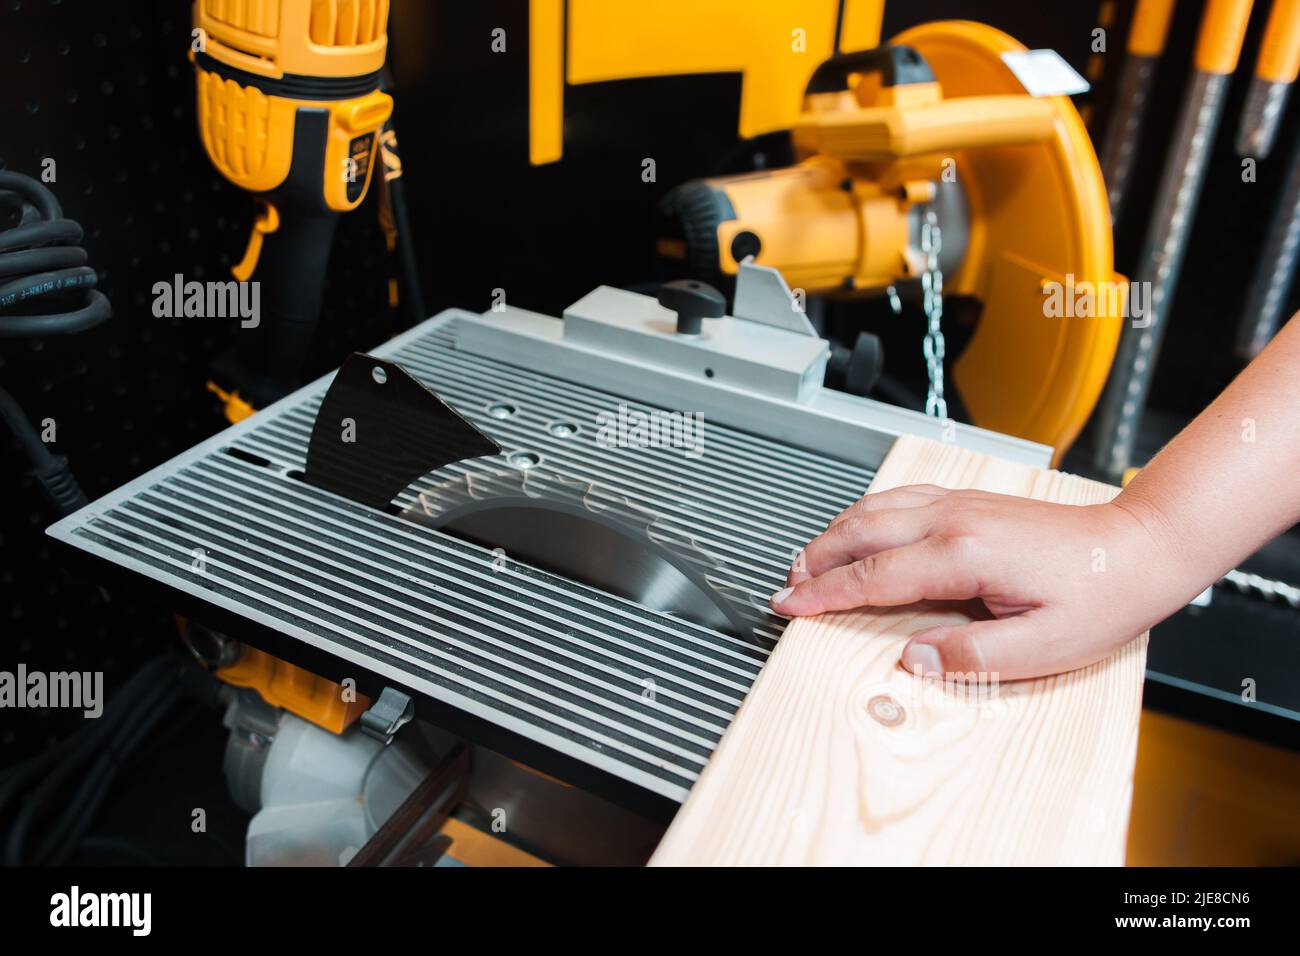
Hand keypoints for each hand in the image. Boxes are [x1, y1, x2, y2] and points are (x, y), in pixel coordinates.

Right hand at [769, 484, 1189, 679]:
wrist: (1138, 547)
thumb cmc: (1100, 596)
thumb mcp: (1043, 647)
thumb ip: (971, 656)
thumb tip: (913, 657)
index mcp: (964, 555)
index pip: (874, 576)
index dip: (825, 594)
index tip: (790, 606)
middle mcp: (954, 519)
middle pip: (861, 532)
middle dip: (815, 559)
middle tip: (786, 585)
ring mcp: (960, 503)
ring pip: (875, 508)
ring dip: (834, 534)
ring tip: (807, 561)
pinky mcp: (969, 501)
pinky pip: (898, 500)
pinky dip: (863, 515)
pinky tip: (857, 529)